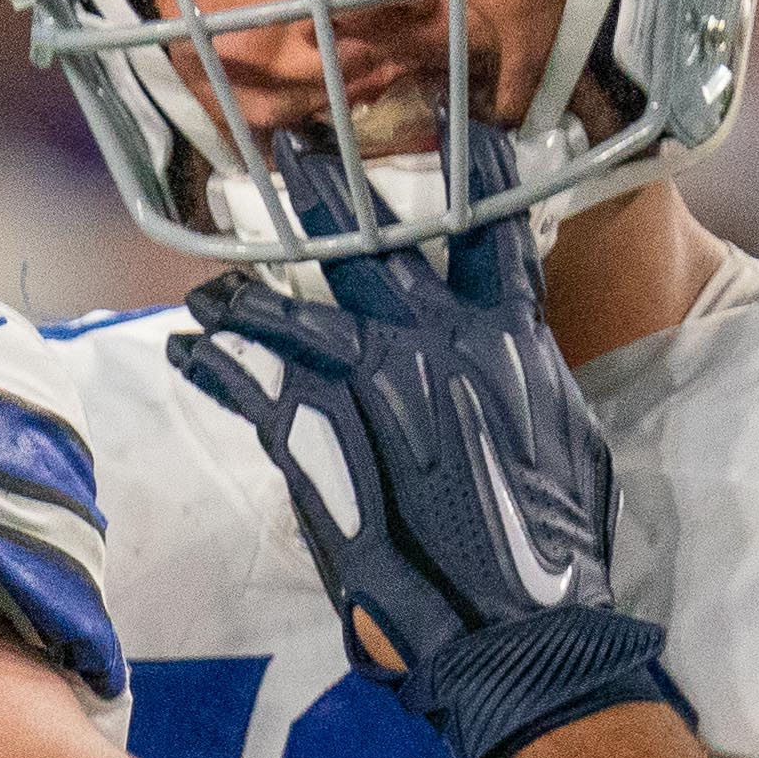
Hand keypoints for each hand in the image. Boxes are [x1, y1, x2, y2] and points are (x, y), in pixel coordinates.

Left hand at [169, 129, 683, 757]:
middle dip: (326, 188)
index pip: (493, 227)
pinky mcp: (314, 436)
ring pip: (291, 304)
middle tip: (289, 148)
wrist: (509, 626)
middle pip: (371, 238)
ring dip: (247, 288)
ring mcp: (369, 382)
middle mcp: (435, 341)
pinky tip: (189, 350)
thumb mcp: (568, 445)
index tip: (461, 132)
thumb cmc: (555, 551)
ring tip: (214, 280)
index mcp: (508, 338)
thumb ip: (533, 384)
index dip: (478, 172)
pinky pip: (248, 381)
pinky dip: (214, 364)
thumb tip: (519, 356)